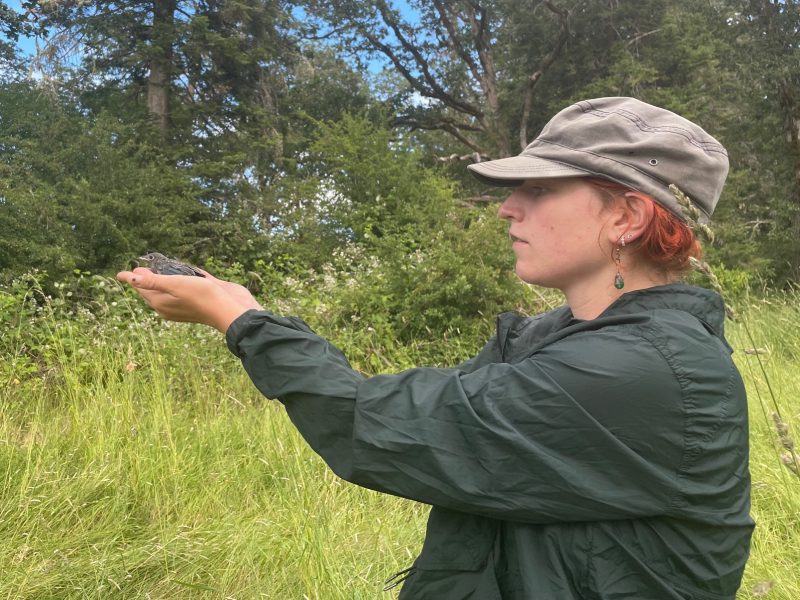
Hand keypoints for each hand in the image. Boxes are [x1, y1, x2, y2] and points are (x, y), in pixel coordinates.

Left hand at [116, 267, 261, 332]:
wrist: (230, 309)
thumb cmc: (202, 297)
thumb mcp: (174, 284)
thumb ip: (151, 281)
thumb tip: (125, 277)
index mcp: (161, 304)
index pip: (143, 290)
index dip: (137, 277)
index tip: (133, 267)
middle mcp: (171, 305)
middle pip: (155, 291)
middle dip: (149, 279)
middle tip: (145, 267)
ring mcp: (186, 303)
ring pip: (172, 289)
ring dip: (168, 279)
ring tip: (164, 267)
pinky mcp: (201, 297)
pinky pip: (189, 286)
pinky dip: (186, 278)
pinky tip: (189, 270)